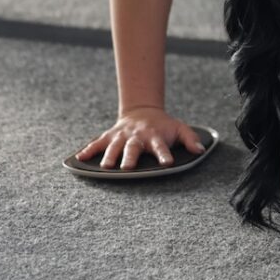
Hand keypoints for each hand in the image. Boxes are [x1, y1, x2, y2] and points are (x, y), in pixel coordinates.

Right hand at [75, 106, 205, 169]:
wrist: (143, 111)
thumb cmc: (163, 126)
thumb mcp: (179, 128)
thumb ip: (190, 139)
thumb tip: (200, 150)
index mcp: (155, 136)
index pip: (161, 146)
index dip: (164, 154)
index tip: (167, 163)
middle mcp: (137, 136)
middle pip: (133, 147)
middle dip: (130, 157)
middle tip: (127, 168)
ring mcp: (122, 136)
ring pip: (114, 145)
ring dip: (109, 155)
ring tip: (105, 166)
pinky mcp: (110, 135)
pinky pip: (97, 142)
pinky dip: (88, 149)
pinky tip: (79, 157)